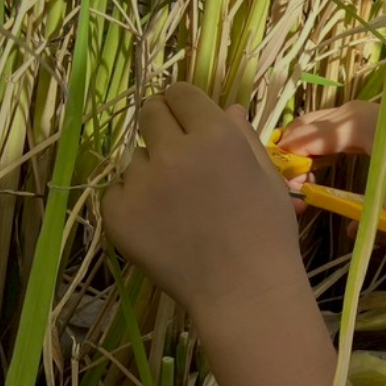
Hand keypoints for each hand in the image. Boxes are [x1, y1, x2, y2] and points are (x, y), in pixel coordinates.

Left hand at [101, 84, 305, 313]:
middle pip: (150, 113)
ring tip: (178, 206)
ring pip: (136, 158)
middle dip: (162, 126)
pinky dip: (134, 203)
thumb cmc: (267, 235)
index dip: (185, 106)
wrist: (243, 292)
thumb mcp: (268, 179)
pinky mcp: (118, 214)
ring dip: (151, 170)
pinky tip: (161, 225)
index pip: (181, 93)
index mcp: (215, 136)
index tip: (188, 121)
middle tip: (177, 157)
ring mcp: (141, 183)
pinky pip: (118, 191)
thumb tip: (228, 109)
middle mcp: (173, 152)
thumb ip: (244, 138)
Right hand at [278, 102, 385, 228]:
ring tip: (300, 187)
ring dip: (302, 155)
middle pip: (302, 130)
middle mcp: (350, 113)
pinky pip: (329, 135)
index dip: (286, 166)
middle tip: (286, 190)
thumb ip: (376, 224)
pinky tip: (316, 176)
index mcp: (351, 124)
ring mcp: (358, 115)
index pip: (300, 140)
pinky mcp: (367, 125)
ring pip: (314, 131)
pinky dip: (317, 151)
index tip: (283, 193)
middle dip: (289, 158)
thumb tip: (352, 236)